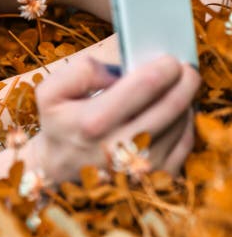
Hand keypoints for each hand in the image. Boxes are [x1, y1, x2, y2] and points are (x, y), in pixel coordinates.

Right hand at [33, 55, 199, 183]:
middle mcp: (120, 147)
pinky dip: (185, 123)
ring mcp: (141, 166)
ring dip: (184, 101)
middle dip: (185, 80)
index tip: (168, 59)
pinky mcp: (156, 177)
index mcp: (92, 122)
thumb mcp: (50, 93)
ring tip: (176, 88)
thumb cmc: (59, 126)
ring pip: (181, 123)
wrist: (59, 172)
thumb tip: (117, 71)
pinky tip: (174, 112)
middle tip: (185, 68)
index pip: (145, 85)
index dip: (164, 66)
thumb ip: (80, 71)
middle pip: (172, 105)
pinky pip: (185, 142)